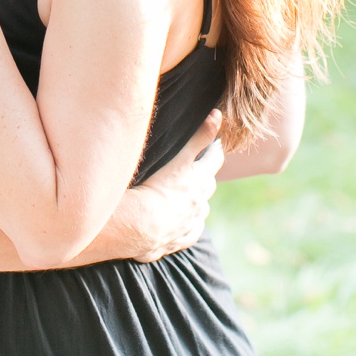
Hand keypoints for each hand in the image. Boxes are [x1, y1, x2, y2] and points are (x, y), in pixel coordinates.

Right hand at [114, 111, 224, 261]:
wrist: (137, 226)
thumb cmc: (157, 189)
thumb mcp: (179, 159)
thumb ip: (199, 136)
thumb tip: (218, 115)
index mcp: (199, 182)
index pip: (214, 160)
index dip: (213, 151)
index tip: (212, 145)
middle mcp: (198, 204)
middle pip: (208, 186)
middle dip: (204, 177)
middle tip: (194, 169)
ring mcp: (188, 224)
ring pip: (199, 211)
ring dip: (195, 203)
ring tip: (183, 197)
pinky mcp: (175, 241)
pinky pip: (188, 234)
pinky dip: (186, 227)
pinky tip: (179, 225)